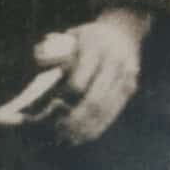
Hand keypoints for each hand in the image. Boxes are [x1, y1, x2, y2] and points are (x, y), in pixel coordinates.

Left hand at [31, 10, 149, 144]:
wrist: (123, 31)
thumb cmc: (87, 37)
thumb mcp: (70, 36)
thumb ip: (54, 52)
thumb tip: (39, 65)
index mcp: (95, 47)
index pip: (79, 81)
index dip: (65, 98)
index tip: (53, 105)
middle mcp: (113, 62)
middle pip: (94, 100)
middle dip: (75, 120)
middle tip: (58, 130)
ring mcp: (125, 76)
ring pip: (105, 110)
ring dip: (85, 128)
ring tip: (68, 138)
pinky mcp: (130, 88)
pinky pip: (113, 112)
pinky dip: (97, 127)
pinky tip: (83, 136)